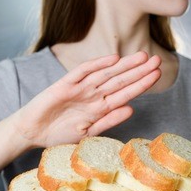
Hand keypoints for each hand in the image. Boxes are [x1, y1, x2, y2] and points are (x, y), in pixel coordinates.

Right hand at [11, 51, 160, 148]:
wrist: (32, 132)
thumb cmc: (59, 134)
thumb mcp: (88, 132)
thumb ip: (109, 121)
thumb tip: (132, 109)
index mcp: (101, 107)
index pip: (126, 93)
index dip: (142, 84)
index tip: (157, 75)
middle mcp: (93, 95)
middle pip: (120, 80)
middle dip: (139, 70)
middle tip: (157, 60)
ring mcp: (80, 88)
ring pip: (106, 74)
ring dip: (124, 65)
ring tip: (142, 57)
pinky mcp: (65, 84)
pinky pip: (82, 72)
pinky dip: (96, 65)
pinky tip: (113, 59)